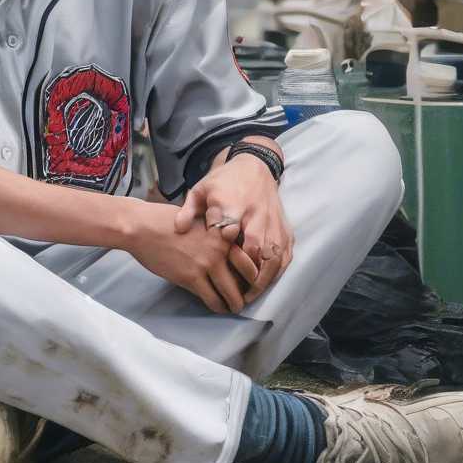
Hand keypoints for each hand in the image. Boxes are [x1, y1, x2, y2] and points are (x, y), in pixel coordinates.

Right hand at [125, 197, 261, 315]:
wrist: (143, 227)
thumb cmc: (166, 221)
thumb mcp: (200, 220)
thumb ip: (215, 234)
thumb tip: (223, 249)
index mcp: (225, 233)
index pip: (250, 256)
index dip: (254, 271)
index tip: (253, 279)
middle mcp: (221, 248)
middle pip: (246, 276)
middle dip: (249, 290)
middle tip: (248, 298)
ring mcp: (207, 264)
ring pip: (230, 291)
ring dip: (234, 303)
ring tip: (234, 308)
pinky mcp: (191, 277)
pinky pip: (211, 298)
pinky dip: (217, 307)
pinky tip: (218, 308)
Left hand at [174, 154, 292, 301]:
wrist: (254, 166)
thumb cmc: (222, 182)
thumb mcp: (200, 190)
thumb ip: (188, 210)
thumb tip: (177, 228)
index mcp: (234, 203)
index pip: (230, 226)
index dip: (224, 242)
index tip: (215, 261)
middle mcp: (256, 213)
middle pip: (255, 245)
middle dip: (246, 272)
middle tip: (235, 295)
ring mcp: (272, 221)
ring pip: (273, 253)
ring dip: (263, 277)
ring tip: (249, 296)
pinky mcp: (283, 226)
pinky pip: (285, 253)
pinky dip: (277, 271)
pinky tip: (264, 284)